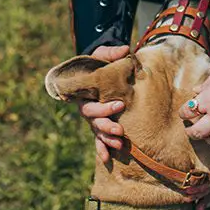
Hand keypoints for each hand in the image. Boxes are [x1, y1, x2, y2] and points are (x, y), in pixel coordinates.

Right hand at [80, 44, 129, 166]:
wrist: (99, 69)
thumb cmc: (100, 62)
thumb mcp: (103, 54)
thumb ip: (111, 52)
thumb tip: (124, 50)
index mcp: (85, 93)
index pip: (90, 105)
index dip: (104, 108)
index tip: (120, 105)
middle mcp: (86, 107)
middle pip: (93, 121)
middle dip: (106, 126)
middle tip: (120, 130)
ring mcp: (93, 117)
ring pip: (96, 132)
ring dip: (106, 139)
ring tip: (119, 145)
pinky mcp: (100, 123)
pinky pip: (98, 139)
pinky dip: (102, 149)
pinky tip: (107, 158)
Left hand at [181, 54, 209, 145]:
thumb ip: (207, 84)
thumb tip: (197, 90)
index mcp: (208, 99)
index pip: (186, 112)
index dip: (183, 112)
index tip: (185, 111)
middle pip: (196, 132)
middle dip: (191, 132)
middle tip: (191, 129)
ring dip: (208, 137)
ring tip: (209, 133)